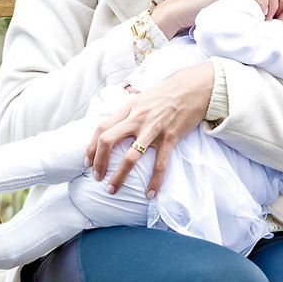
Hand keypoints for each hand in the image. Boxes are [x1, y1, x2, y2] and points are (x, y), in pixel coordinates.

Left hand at [84, 62, 214, 195]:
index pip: (102, 128)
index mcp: (128, 108)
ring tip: (112, 189)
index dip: (91, 147)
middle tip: (97, 178)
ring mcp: (153, 129)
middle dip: (99, 163)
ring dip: (119, 176)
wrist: (194, 88)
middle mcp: (137, 119)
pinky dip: (155, 181)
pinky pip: (160, 164)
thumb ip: (129, 104)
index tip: (87, 162)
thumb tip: (119, 108)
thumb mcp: (143, 95)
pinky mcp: (170, 138)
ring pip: (130, 157)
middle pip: (109, 141)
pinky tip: (150, 193)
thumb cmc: (168, 92)